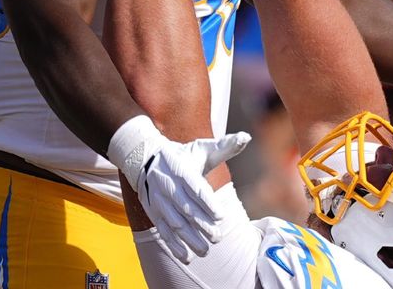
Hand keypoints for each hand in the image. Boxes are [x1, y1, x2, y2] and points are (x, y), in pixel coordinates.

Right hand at [108, 116, 250, 261]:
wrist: (146, 158)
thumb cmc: (183, 155)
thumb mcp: (202, 148)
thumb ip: (225, 146)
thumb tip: (246, 137)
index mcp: (182, 170)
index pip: (195, 188)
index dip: (207, 202)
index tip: (220, 215)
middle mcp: (168, 185)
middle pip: (186, 208)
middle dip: (202, 225)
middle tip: (218, 237)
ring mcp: (159, 201)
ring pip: (175, 222)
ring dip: (189, 238)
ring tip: (205, 250)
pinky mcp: (153, 212)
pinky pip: (162, 230)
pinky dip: (173, 245)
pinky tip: (186, 256)